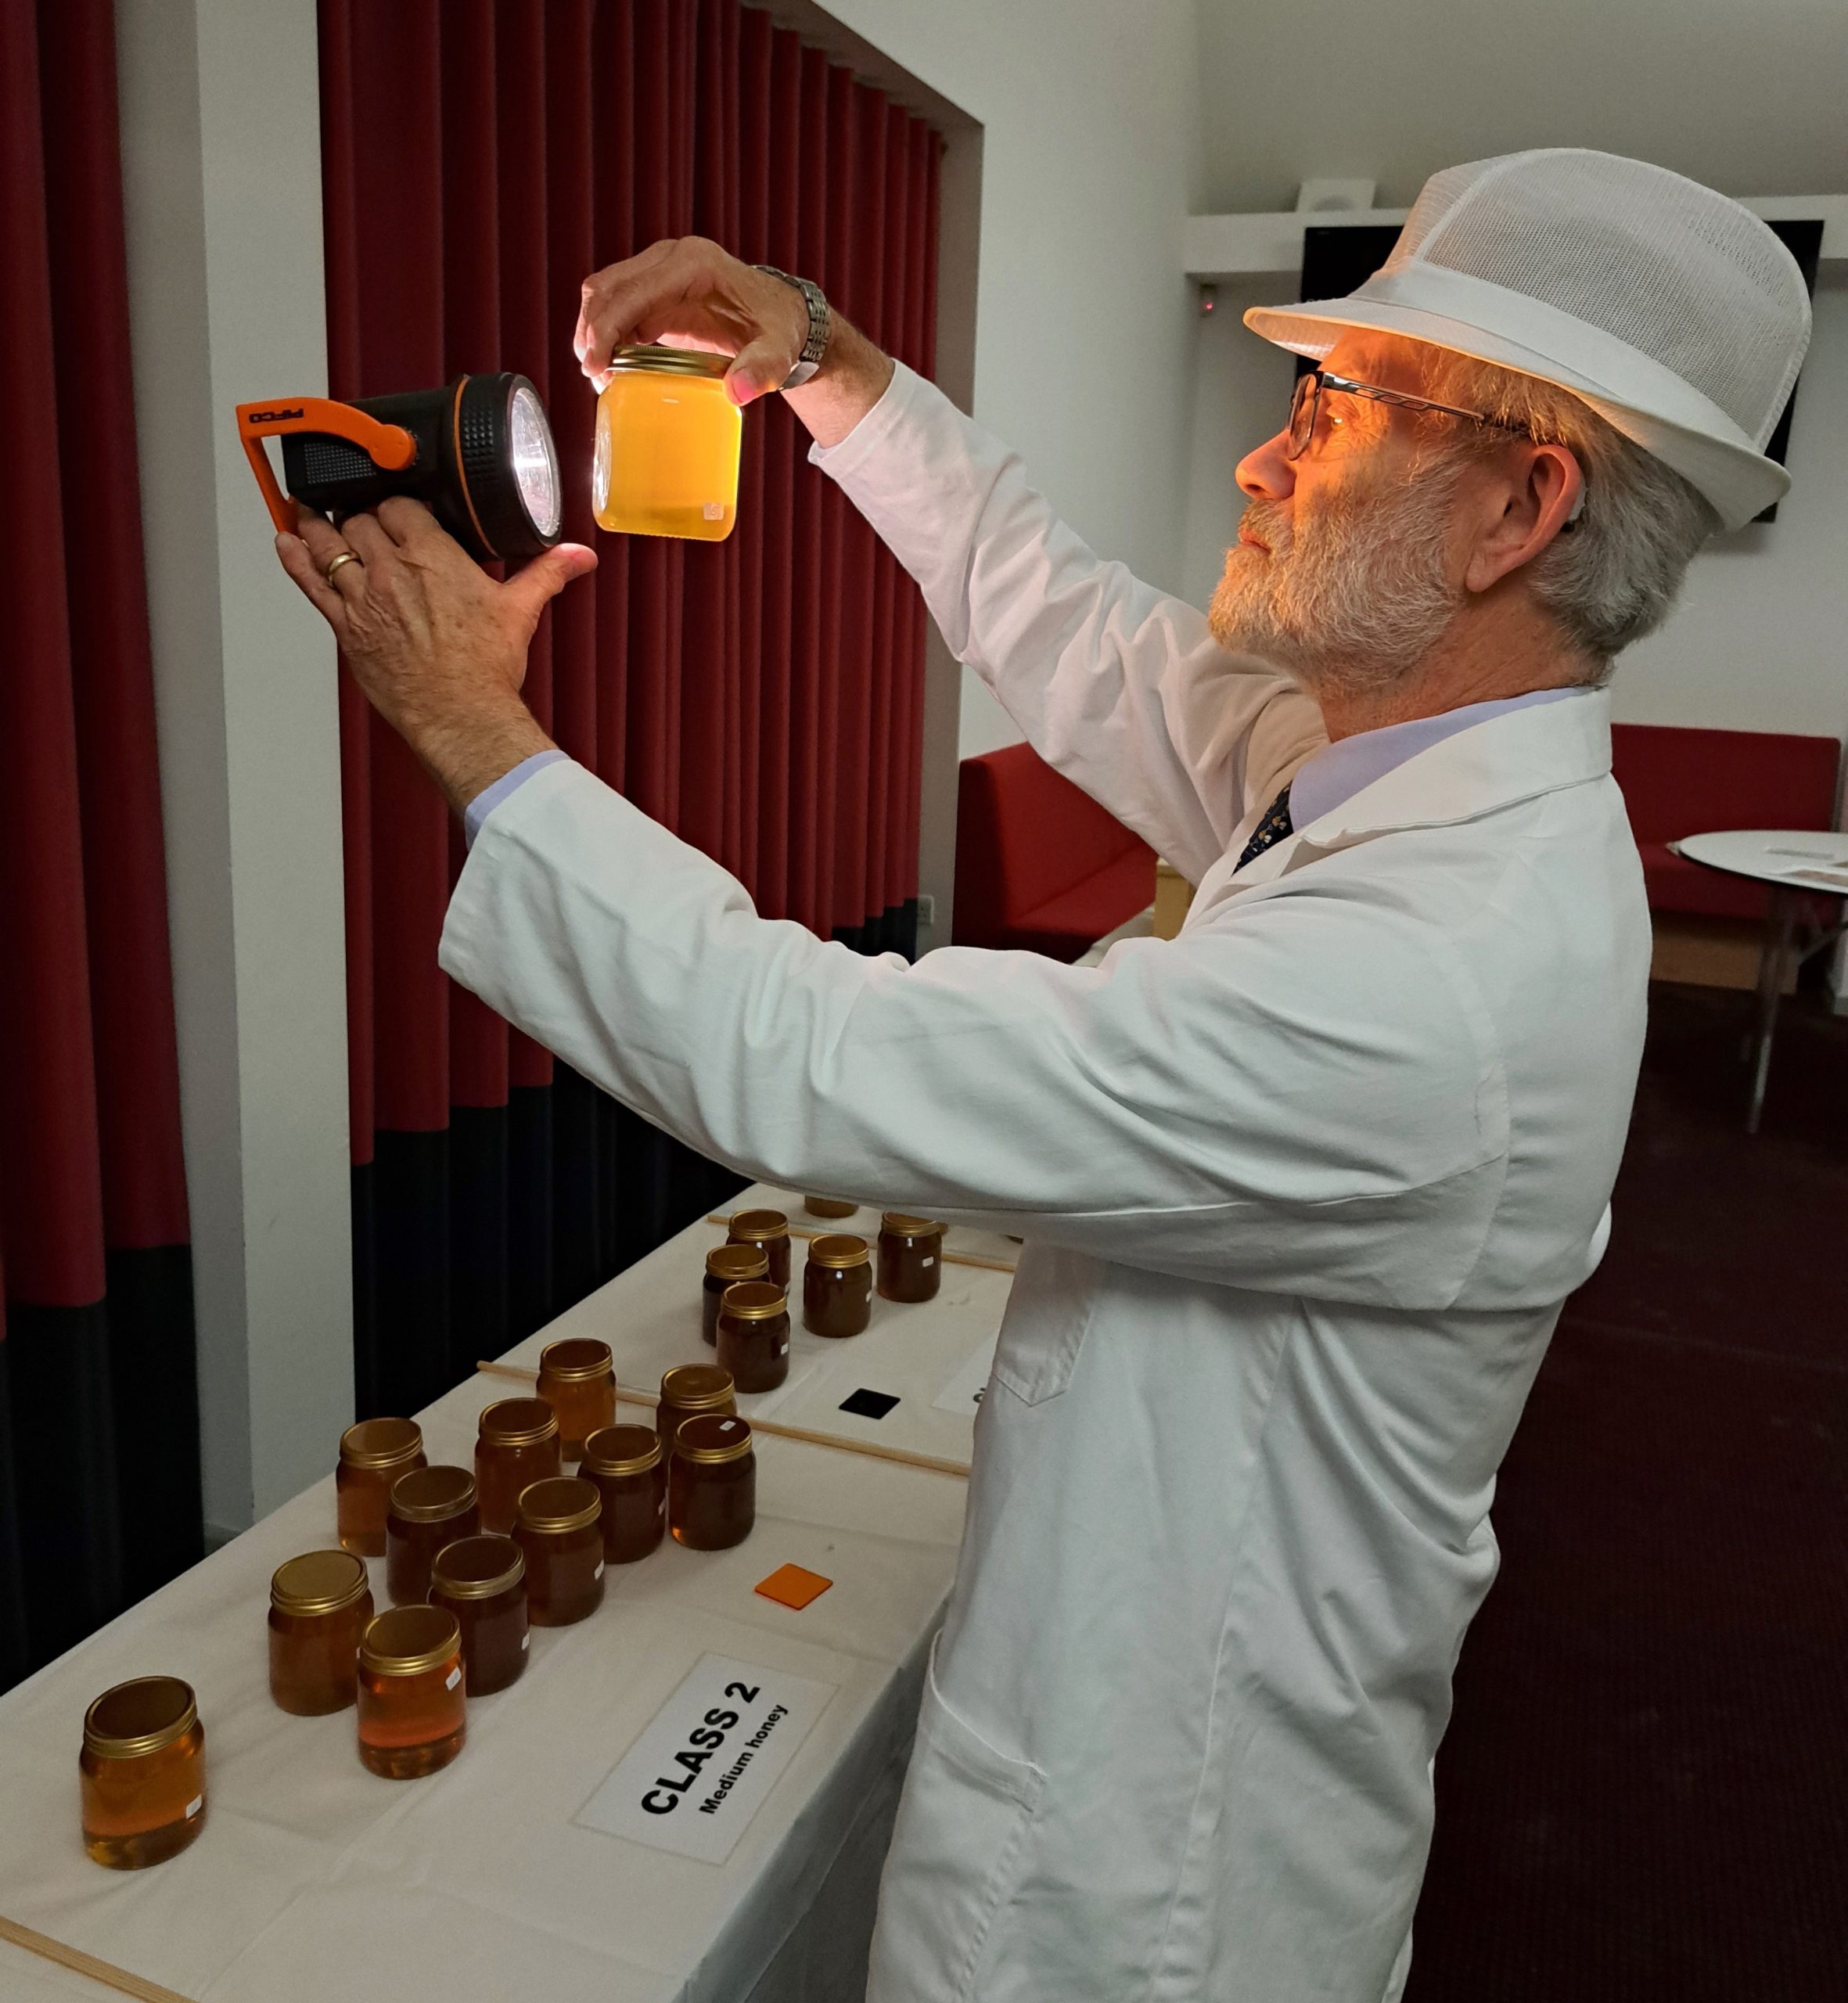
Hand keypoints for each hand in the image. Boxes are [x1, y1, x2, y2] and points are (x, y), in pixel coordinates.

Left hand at [275, 497, 596, 811]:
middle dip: (358, 515)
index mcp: (432, 555)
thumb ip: (546, 573)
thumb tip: (578, 556)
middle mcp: (391, 570)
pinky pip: (310, 582)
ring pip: (327, 544)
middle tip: (359, 517)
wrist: (460, 714)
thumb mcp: (520, 611)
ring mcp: (363, 597)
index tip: (397, 509)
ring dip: (316, 524)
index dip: (395, 504)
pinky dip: (295, 558)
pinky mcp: (347, 627)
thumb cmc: (485, 668)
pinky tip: (287, 541)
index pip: (398, 506)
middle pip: (358, 520)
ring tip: (309, 511)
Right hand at [575, 235, 893, 446]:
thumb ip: (762, 370)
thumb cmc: (781, 332)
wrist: (785, 319)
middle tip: (594, 376)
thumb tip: (737, 393)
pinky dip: (607, 335)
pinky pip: (618, 307)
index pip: (633, 292)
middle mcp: (672, 258)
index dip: (607, 329)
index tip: (595, 366)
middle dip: (591, 331)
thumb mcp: (778, 352)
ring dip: (594, 332)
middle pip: (608, 288)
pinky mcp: (656, 291)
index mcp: (694, 265)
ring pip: (605, 294)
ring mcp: (660, 271)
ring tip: (599, 375)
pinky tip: (612, 367)